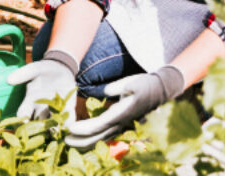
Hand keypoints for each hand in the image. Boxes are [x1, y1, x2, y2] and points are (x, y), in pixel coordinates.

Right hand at [6, 59, 76, 122]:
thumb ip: (23, 74)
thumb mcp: (34, 69)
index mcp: (29, 101)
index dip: (21, 120)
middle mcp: (40, 110)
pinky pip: (67, 119)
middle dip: (39, 128)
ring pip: (51, 125)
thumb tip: (9, 80)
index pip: (22, 115)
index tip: (24, 121)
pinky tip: (69, 123)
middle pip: (37, 124)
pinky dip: (68, 122)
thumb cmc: (44, 69)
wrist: (62, 67)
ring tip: (56, 128)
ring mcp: (53, 111)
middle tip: (43, 128)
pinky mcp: (67, 110)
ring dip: (54, 128)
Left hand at [65, 65, 184, 147]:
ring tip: (70, 142)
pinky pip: (106, 135)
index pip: (99, 124)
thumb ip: (115, 87)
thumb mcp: (130, 82)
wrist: (160, 90)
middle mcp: (121, 123)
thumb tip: (105, 91)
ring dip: (86, 142)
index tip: (70, 128)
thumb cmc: (144, 84)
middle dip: (81, 140)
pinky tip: (85, 139)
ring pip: (102, 139)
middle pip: (98, 137)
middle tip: (64, 140)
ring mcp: (122, 126)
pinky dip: (94, 139)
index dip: (84, 128)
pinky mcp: (122, 124)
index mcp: (121, 114)